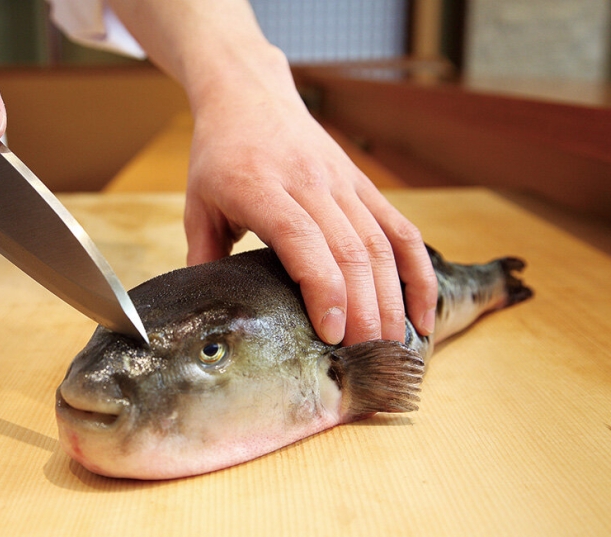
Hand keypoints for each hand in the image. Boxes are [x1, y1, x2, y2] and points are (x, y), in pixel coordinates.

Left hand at [183, 49, 437, 344]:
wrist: (250, 97)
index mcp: (260, 187)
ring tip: (394, 347)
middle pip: (349, 249)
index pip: (301, 238)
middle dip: (363, 309)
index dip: (322, 287)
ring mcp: (343, 182)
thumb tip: (207, 315)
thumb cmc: (220, 155)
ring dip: (393, 298)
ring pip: (379, 243)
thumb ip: (202, 259)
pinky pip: (400, 229)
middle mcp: (309, 182)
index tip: (331, 333)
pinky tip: (420, 313)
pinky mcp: (363, 184)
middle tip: (365, 359)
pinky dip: (416, 272)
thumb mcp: (197, 204)